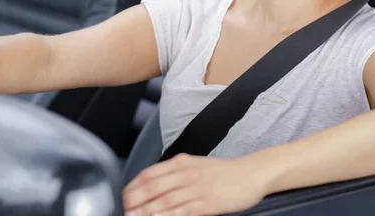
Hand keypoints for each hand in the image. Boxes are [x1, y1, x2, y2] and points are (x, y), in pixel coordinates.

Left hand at [122, 153, 268, 215]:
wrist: (251, 174)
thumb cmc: (223, 173)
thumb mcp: (196, 165)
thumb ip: (176, 173)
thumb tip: (154, 185)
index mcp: (182, 163)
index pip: (150, 173)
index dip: (133, 186)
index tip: (123, 197)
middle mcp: (186, 173)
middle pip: (153, 186)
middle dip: (135, 200)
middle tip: (124, 209)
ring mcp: (197, 188)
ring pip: (165, 199)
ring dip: (146, 210)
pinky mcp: (208, 202)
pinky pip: (184, 210)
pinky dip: (168, 214)